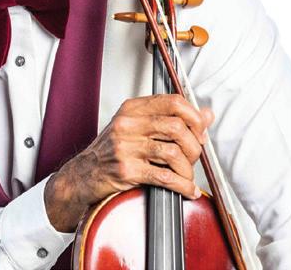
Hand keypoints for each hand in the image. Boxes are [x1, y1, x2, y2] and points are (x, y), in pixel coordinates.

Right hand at [44, 94, 213, 231]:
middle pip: (176, 127)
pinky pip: (164, 177)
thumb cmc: (111, 151)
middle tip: (195, 156)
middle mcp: (128, 124)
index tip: (200, 131)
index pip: (173, 102)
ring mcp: (126, 147)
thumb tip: (206, 114)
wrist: (83, 175)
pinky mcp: (127, 170)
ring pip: (172, 152)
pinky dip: (181, 185)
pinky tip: (186, 189)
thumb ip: (171, 119)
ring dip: (187, 169)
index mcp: (132, 109)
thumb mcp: (138, 127)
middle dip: (193, 145)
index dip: (193, 117)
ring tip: (187, 176)